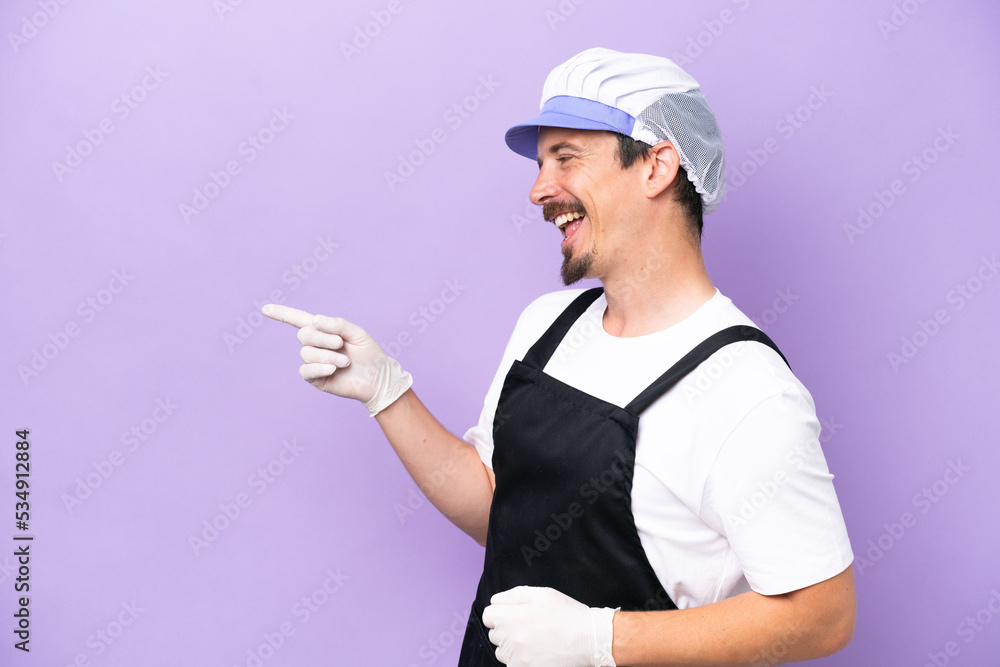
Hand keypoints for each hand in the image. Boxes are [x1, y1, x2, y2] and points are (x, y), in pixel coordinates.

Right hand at [262, 304, 411, 416]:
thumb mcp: (355, 332)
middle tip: (341, 344)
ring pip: (307, 353)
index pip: (298, 320)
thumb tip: (313, 320)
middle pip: (304, 334)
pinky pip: (306, 370)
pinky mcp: (315, 378)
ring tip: (345, 362)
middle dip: (323, 338)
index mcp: (324, 331)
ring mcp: (314, 362)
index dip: (282, 314)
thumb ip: (335, 324)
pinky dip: (319, 368)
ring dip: (328, 356)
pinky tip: (333, 370)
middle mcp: (316, 346)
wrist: (378, 378)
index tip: (265, 309)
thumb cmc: (369, 354)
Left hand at [482, 586, 616, 666]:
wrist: (589, 639)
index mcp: (514, 617)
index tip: (512, 615)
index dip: (500, 613)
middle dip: (507, 628)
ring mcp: (518, 659)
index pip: (488, 615)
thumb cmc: (567, 614)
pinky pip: (511, 665)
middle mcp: (512, 639)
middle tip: (528, 626)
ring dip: (512, 646)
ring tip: (535, 640)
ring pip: (502, 652)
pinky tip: (537, 652)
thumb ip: (513, 595)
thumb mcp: (542, 594)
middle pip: (494, 634)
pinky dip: (520, 659)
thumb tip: (495, 601)